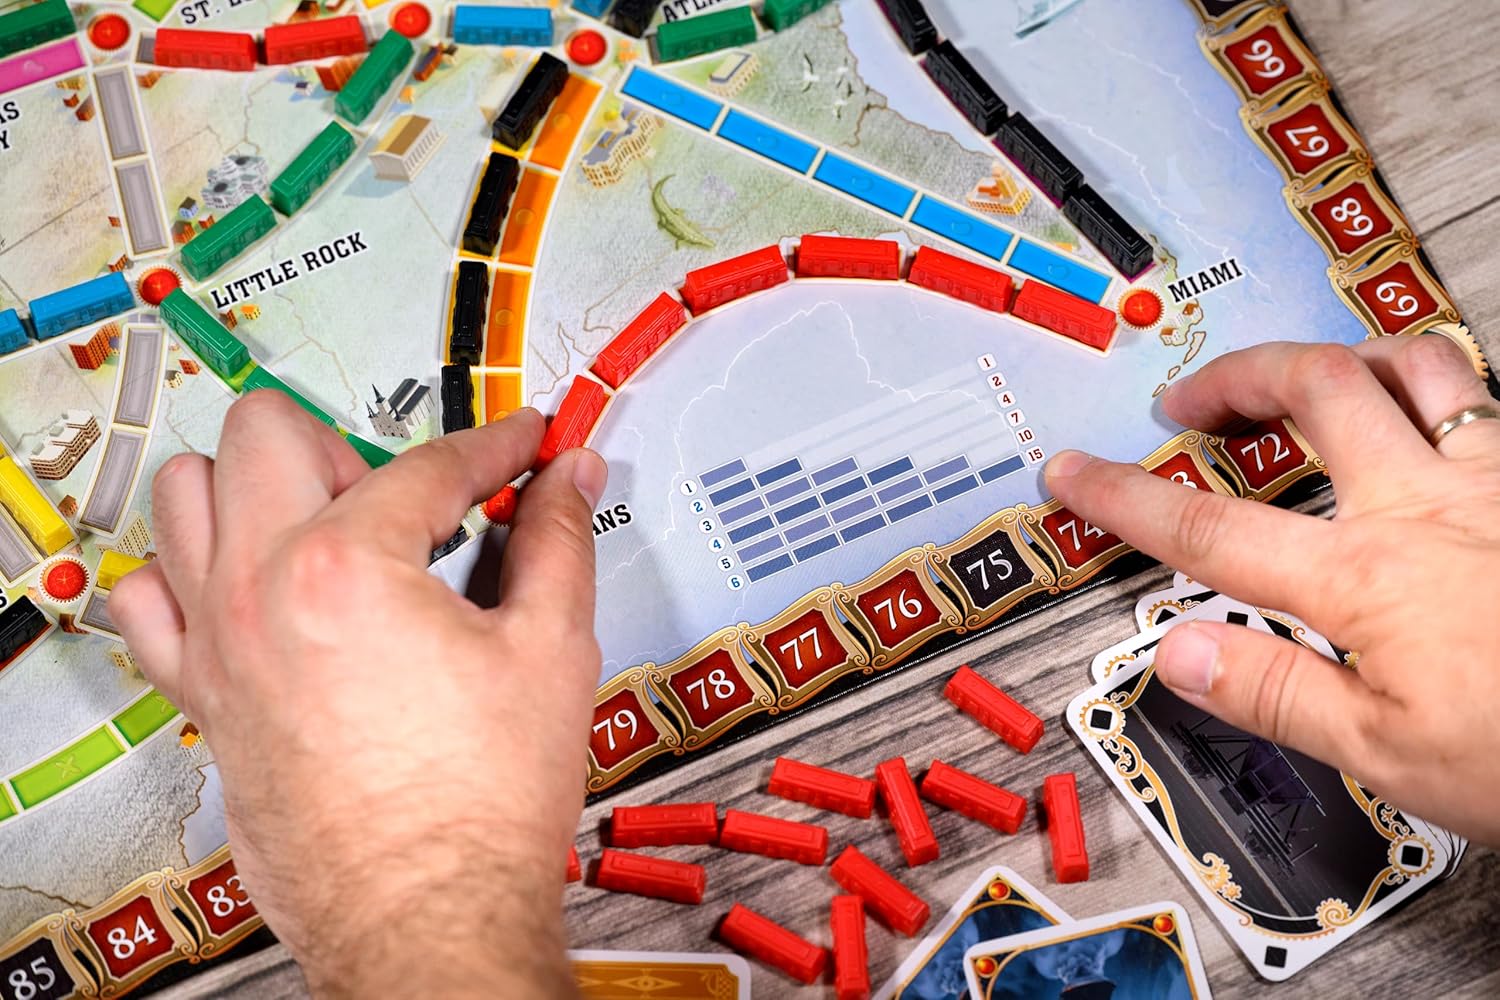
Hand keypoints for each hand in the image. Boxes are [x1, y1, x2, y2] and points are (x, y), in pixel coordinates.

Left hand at [112, 393, 606, 996]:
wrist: (428, 917)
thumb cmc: (479, 808)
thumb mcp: (551, 649)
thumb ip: (559, 540)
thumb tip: (566, 481)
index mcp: (348, 567)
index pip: (429, 464)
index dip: (495, 446)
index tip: (520, 446)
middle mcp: (259, 590)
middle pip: (269, 433)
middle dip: (353, 442)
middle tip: (413, 496)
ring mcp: (215, 642)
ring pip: (187, 493)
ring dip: (260, 486)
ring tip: (331, 525)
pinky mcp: (201, 694)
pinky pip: (148, 596)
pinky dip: (190, 569)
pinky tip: (254, 585)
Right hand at [1045, 334, 1499, 844]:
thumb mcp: (1392, 757)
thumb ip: (1276, 692)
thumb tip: (1181, 651)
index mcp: (1369, 579)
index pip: (1211, 526)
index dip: (1125, 495)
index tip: (1074, 472)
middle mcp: (1430, 505)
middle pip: (1310, 390)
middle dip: (1231, 378)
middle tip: (1188, 397)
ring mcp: (1498, 479)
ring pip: (1414, 362)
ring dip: (1342, 354)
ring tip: (1304, 374)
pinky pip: (1488, 396)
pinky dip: (1438, 384)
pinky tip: (1427, 410)